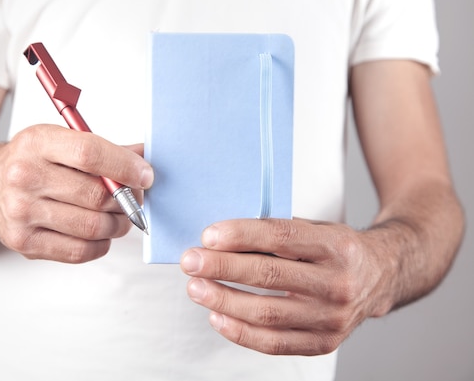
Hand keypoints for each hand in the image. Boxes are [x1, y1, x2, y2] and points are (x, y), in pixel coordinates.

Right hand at [0, 124, 153, 262]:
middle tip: (135, 198)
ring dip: (117, 225)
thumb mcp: (60, 140)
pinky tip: (100, 233)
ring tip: (119, 216)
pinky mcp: (23, 242)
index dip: (125, 166)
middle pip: (95, 195)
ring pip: (92, 227)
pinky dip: (100, 244)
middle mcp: (24, 176)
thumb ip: (103, 148)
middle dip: (127, 200)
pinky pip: (79, 251)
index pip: (89, 153)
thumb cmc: (31, 161)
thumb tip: (144, 156)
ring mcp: (21, 212)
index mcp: (37, 142)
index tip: (146, 175)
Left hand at [180, 218, 393, 354]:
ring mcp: (333, 318)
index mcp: (336, 245)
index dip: (241, 235)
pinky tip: (217, 316)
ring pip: (267, 313)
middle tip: (191, 261)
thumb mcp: (316, 228)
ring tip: (196, 288)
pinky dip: (240, 331)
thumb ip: (277, 233)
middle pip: (269, 275)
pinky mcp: (324, 342)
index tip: (209, 235)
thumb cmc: (337, 248)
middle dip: (222, 267)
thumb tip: (221, 239)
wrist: (380, 277)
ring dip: (223, 300)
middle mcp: (338, 283)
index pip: (281, 237)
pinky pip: (274, 343)